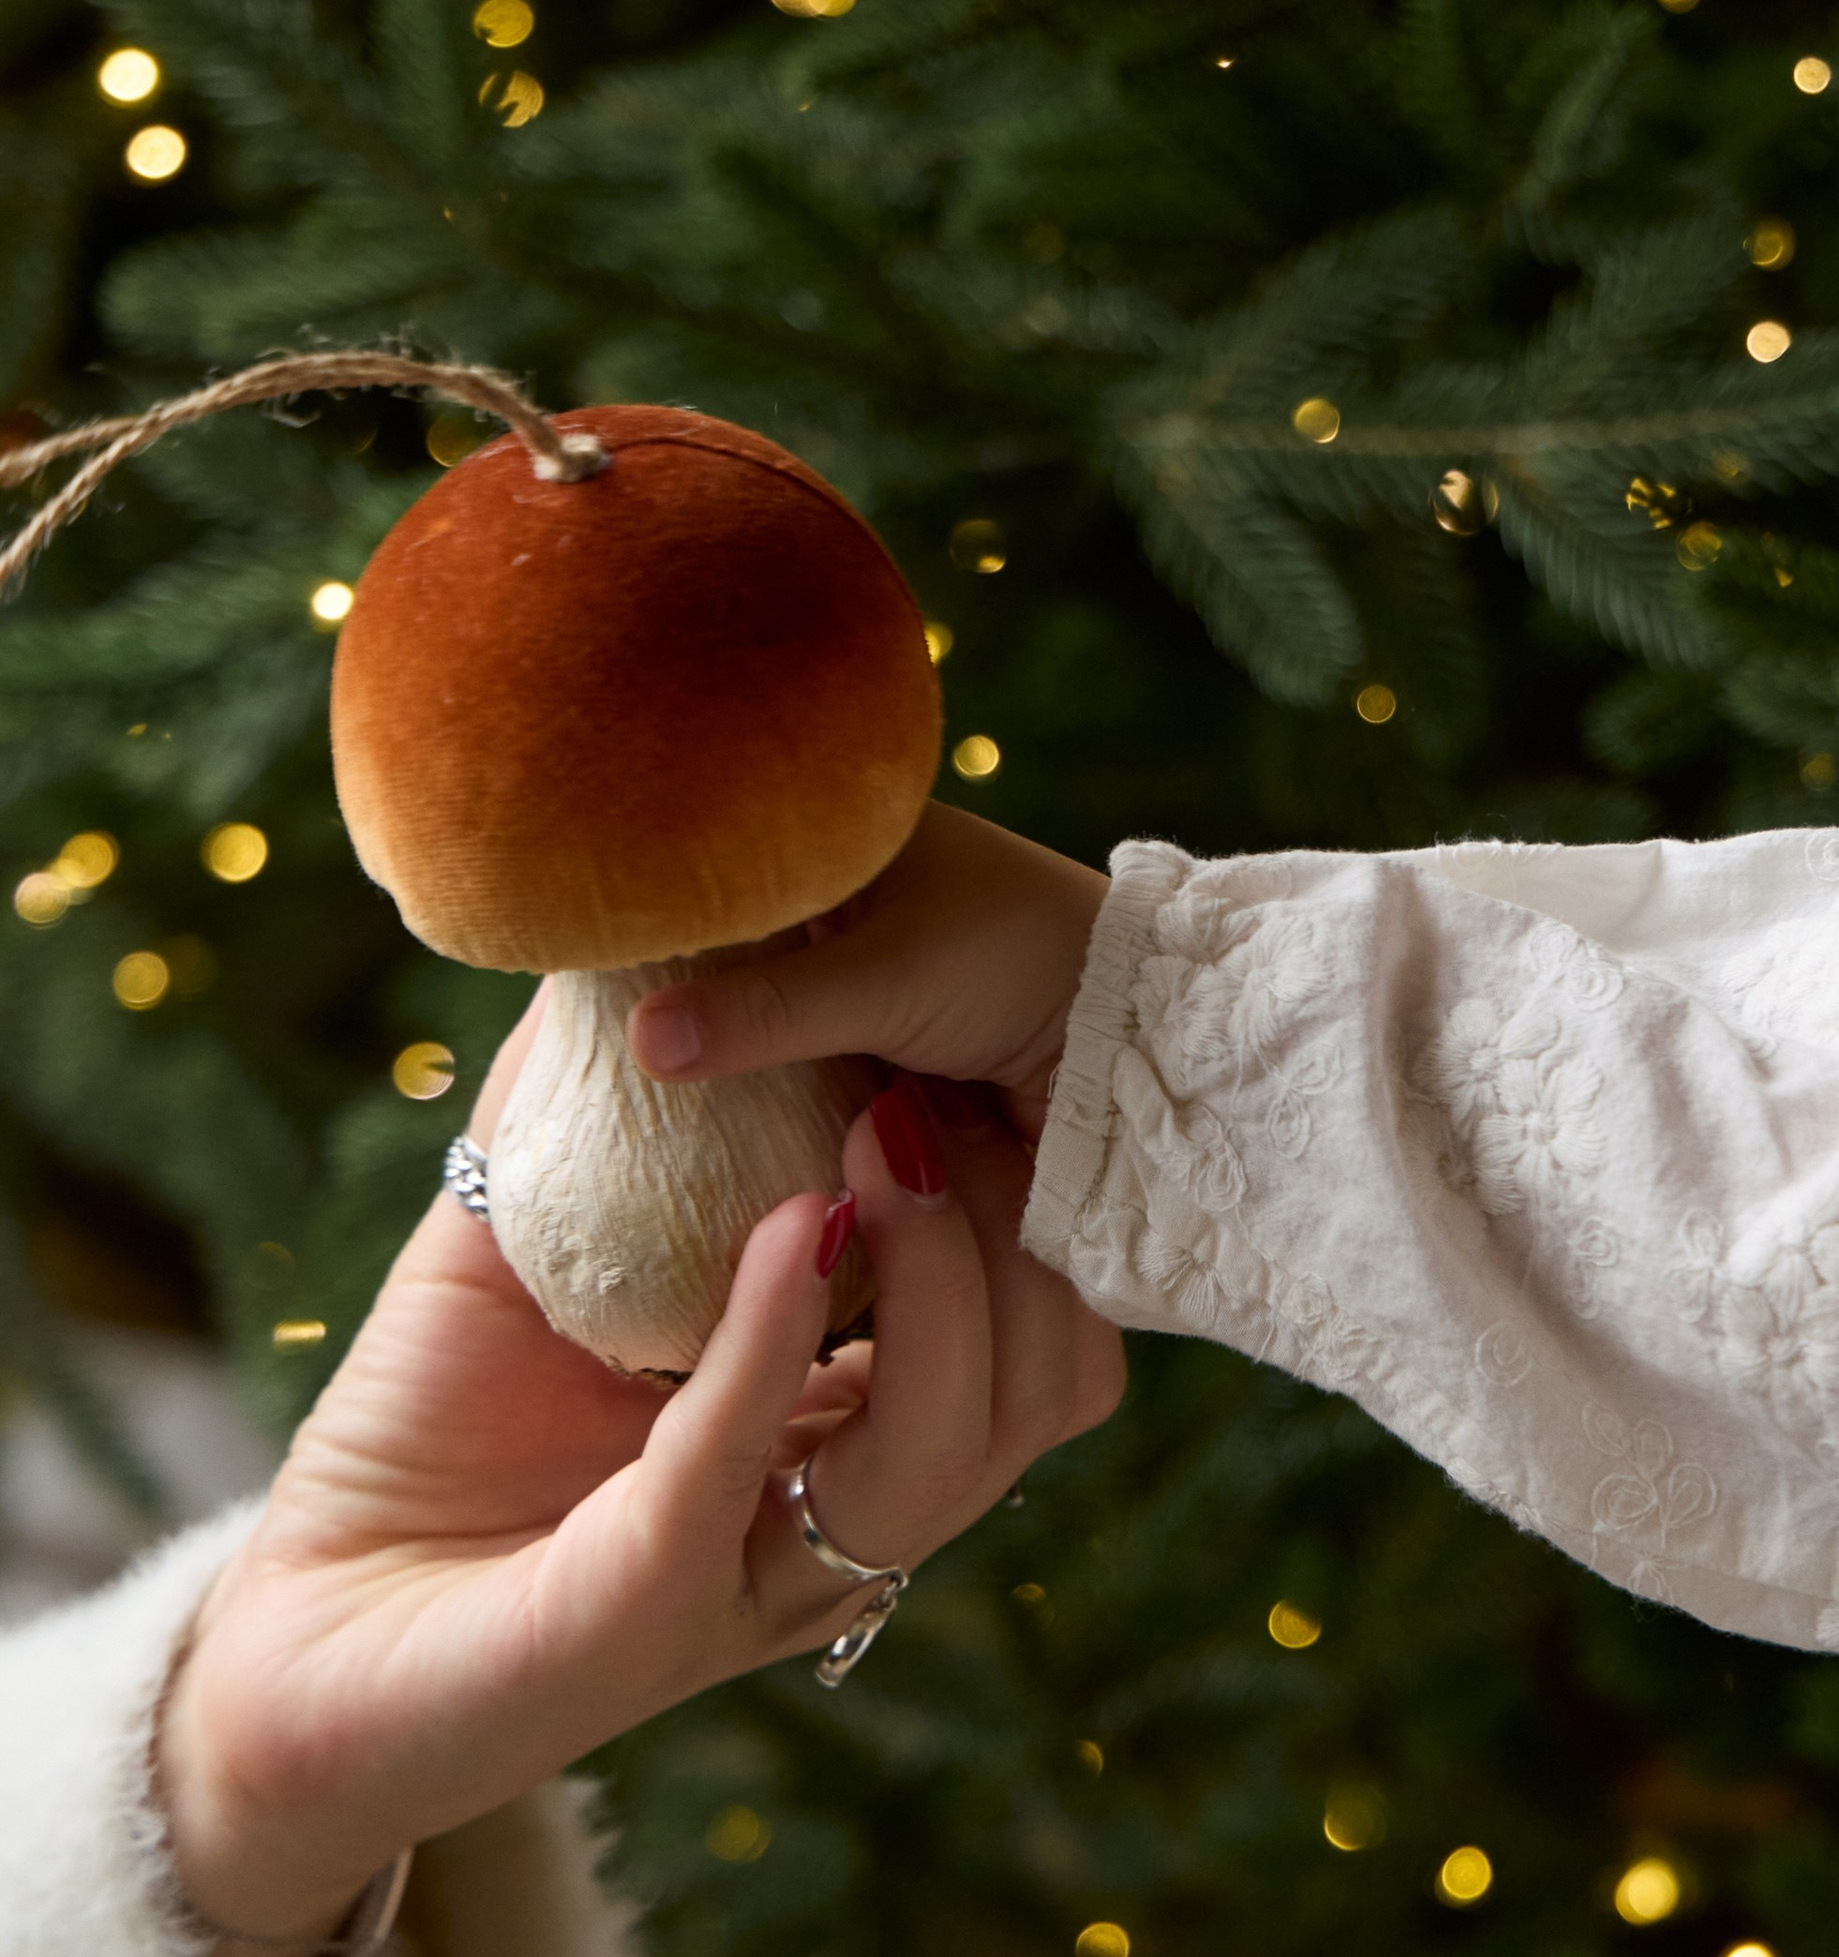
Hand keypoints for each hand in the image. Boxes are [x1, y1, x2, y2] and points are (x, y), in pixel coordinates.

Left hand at [158, 1010, 1122, 1956]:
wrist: (297, 1637)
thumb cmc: (422, 1447)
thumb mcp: (524, 1249)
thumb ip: (584, 1117)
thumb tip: (615, 930)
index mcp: (844, 1443)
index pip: (1031, 1343)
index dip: (1033, 1209)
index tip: (980, 1067)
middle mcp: (838, 1522)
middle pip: (1033, 1399)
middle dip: (1022, 1238)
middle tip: (950, 1100)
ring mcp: (761, 1578)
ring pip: (949, 1450)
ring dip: (943, 1279)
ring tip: (886, 1137)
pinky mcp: (653, 1608)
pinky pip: (750, 1457)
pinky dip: (779, 1333)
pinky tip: (794, 1224)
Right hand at [627, 804, 1108, 1135]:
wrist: (1140, 1036)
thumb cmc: (1023, 963)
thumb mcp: (884, 980)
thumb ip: (763, 1013)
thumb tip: (639, 1042)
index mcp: (835, 836)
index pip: (707, 867)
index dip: (645, 911)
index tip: (580, 954)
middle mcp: (839, 900)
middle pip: (723, 951)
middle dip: (675, 994)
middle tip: (599, 1049)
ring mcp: (859, 977)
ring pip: (756, 1017)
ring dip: (724, 1053)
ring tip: (637, 1090)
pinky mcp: (880, 1049)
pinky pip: (798, 1071)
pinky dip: (770, 1093)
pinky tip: (716, 1120)